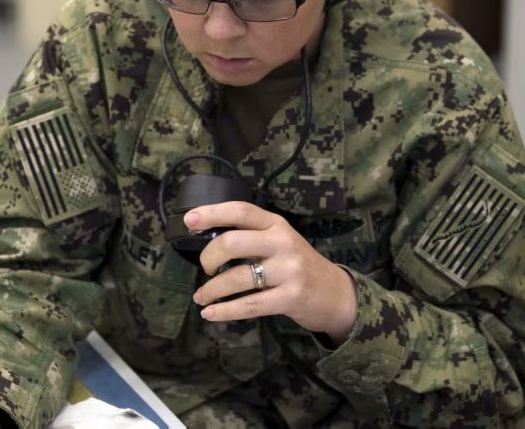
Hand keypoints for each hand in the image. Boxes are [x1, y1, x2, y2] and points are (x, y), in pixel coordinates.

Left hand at [186, 201, 357, 343]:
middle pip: (232, 242)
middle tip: (206, 269)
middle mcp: (282, 242)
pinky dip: (224, 311)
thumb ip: (252, 236)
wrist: (335, 293)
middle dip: (208, 258)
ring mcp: (288, 270)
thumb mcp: (280, 241)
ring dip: (211, 289)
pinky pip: (249, 305)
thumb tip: (206, 238)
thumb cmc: (298, 265)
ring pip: (237, 277)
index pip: (240, 211)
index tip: (189, 219)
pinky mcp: (290, 297)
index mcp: (276, 224)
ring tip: (201, 296)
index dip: (212, 213)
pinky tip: (210, 313)